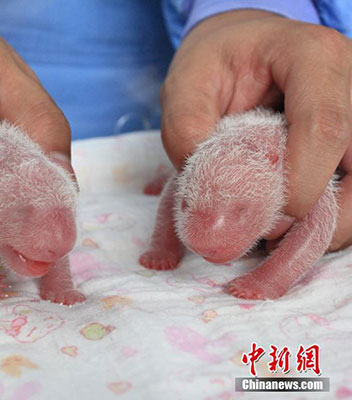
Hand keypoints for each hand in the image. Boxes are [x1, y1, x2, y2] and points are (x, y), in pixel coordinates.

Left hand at [161, 10, 351, 250]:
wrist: (239, 52)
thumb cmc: (214, 65)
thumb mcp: (184, 86)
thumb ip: (187, 132)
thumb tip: (212, 202)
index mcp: (312, 56)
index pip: (324, 126)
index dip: (301, 183)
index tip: (264, 219)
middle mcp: (350, 83)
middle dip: (321, 215)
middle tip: (271, 237)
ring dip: (329, 224)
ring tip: (277, 238)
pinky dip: (326, 220)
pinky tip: (289, 230)